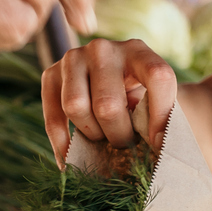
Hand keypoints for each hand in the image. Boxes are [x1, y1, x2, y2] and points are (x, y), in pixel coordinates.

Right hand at [42, 37, 177, 163]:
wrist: (111, 81)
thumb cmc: (139, 97)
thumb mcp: (156, 99)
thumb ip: (160, 119)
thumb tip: (155, 148)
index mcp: (138, 50)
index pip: (157, 76)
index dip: (161, 114)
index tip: (159, 143)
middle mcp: (103, 49)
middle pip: (107, 104)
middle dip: (118, 135)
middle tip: (126, 143)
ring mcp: (73, 58)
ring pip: (75, 107)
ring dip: (92, 135)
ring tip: (103, 139)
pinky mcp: (50, 74)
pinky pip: (52, 117)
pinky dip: (62, 144)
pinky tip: (70, 161)